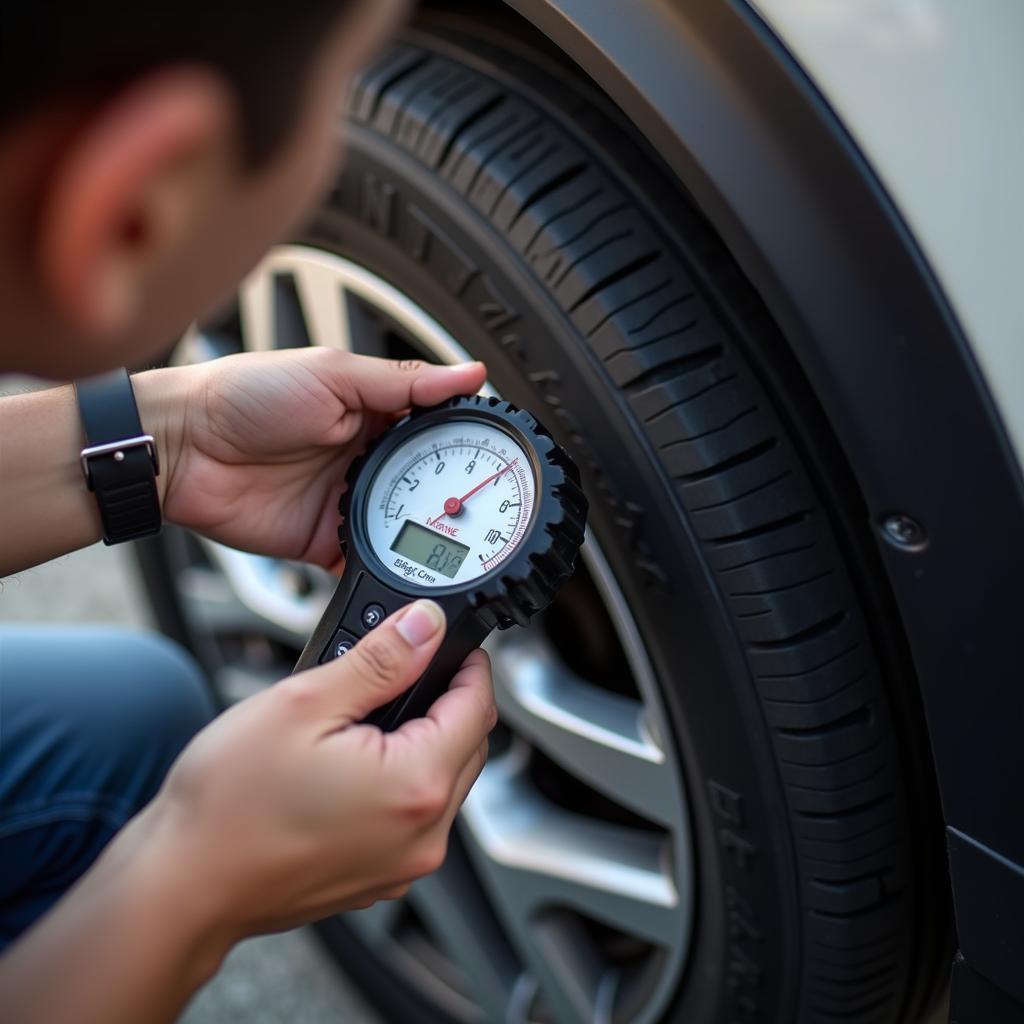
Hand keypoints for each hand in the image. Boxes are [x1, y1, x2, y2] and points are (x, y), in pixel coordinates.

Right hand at [134, 599, 495, 936]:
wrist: (181, 885)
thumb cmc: (229, 805)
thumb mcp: (305, 703)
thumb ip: (380, 660)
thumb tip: (425, 626)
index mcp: (416, 786)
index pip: (479, 709)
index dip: (469, 665)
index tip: (452, 641)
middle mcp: (424, 835)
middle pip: (468, 745)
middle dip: (446, 701)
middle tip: (402, 670)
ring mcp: (403, 864)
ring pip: (444, 781)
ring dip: (425, 740)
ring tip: (366, 714)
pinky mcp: (381, 878)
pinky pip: (414, 816)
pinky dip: (401, 781)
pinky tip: (353, 762)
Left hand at [141, 348, 486, 566]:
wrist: (181, 448)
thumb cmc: (243, 395)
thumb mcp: (332, 375)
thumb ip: (403, 382)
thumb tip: (469, 372)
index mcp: (374, 412)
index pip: (438, 429)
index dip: (469, 444)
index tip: (501, 458)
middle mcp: (368, 458)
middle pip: (431, 484)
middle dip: (457, 499)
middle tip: (484, 511)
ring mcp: (349, 502)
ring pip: (406, 527)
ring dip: (428, 536)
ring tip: (459, 546)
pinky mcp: (328, 540)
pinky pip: (368, 562)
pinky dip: (388, 572)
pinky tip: (412, 574)